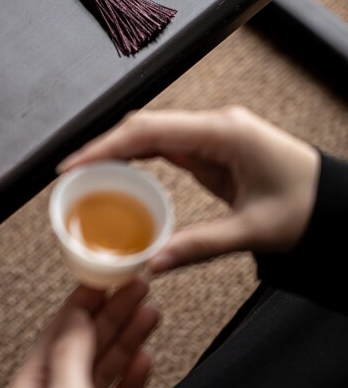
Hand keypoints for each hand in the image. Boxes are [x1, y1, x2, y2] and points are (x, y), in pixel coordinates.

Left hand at [3, 278, 158, 387]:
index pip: (58, 331)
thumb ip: (71, 352)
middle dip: (113, 315)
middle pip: (85, 345)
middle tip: (138, 287)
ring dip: (128, 338)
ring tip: (151, 311)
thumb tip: (75, 315)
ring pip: (105, 367)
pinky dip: (132, 374)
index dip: (84, 302)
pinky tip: (146, 355)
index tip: (106, 276)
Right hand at [59, 106, 319, 272]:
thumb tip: (150, 263)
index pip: (149, 132)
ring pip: (151, 134)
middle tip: (67, 174)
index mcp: (224, 132)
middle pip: (143, 127)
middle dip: (102, 147)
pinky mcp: (212, 147)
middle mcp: (215, 124)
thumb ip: (198, 246)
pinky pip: (165, 147)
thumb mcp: (253, 231)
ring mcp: (212, 134)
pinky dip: (137, 159)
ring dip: (116, 151)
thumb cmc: (310, 209)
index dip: (104, 145)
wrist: (340, 204)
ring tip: (82, 176)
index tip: (72, 164)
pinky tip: (116, 174)